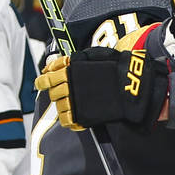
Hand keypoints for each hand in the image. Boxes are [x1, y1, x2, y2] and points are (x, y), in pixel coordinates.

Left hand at [34, 46, 169, 130]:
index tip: (42, 81)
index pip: (48, 76)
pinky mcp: (82, 116)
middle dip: (55, 91)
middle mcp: (70, 86)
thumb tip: (60, 63)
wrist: (132, 86)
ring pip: (59, 106)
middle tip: (63, 91)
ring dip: (63, 104)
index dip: (43, 80)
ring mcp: (75, 102)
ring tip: (72, 102)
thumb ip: (77, 59)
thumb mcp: (96, 54)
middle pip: (52, 92)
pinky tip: (74, 113)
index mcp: (71, 70)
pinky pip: (67, 120)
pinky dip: (69, 118)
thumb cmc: (117, 68)